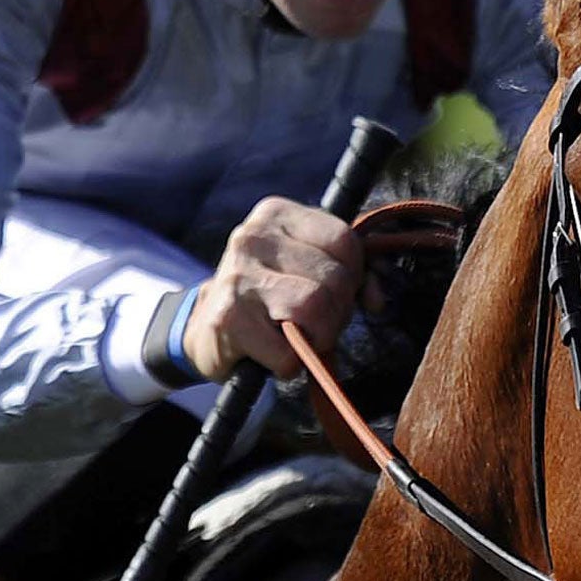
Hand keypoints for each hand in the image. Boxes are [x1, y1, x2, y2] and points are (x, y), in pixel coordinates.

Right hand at [181, 197, 379, 380]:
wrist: (203, 328)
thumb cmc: (266, 296)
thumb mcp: (304, 269)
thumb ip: (349, 273)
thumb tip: (377, 299)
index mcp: (276, 215)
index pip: (344, 240)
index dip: (354, 275)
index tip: (337, 293)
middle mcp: (253, 238)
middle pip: (334, 277)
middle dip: (337, 311)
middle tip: (316, 323)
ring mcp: (238, 276)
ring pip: (315, 307)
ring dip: (318, 337)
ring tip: (298, 339)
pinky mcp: (228, 318)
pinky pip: (289, 351)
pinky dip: (291, 365)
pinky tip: (275, 355)